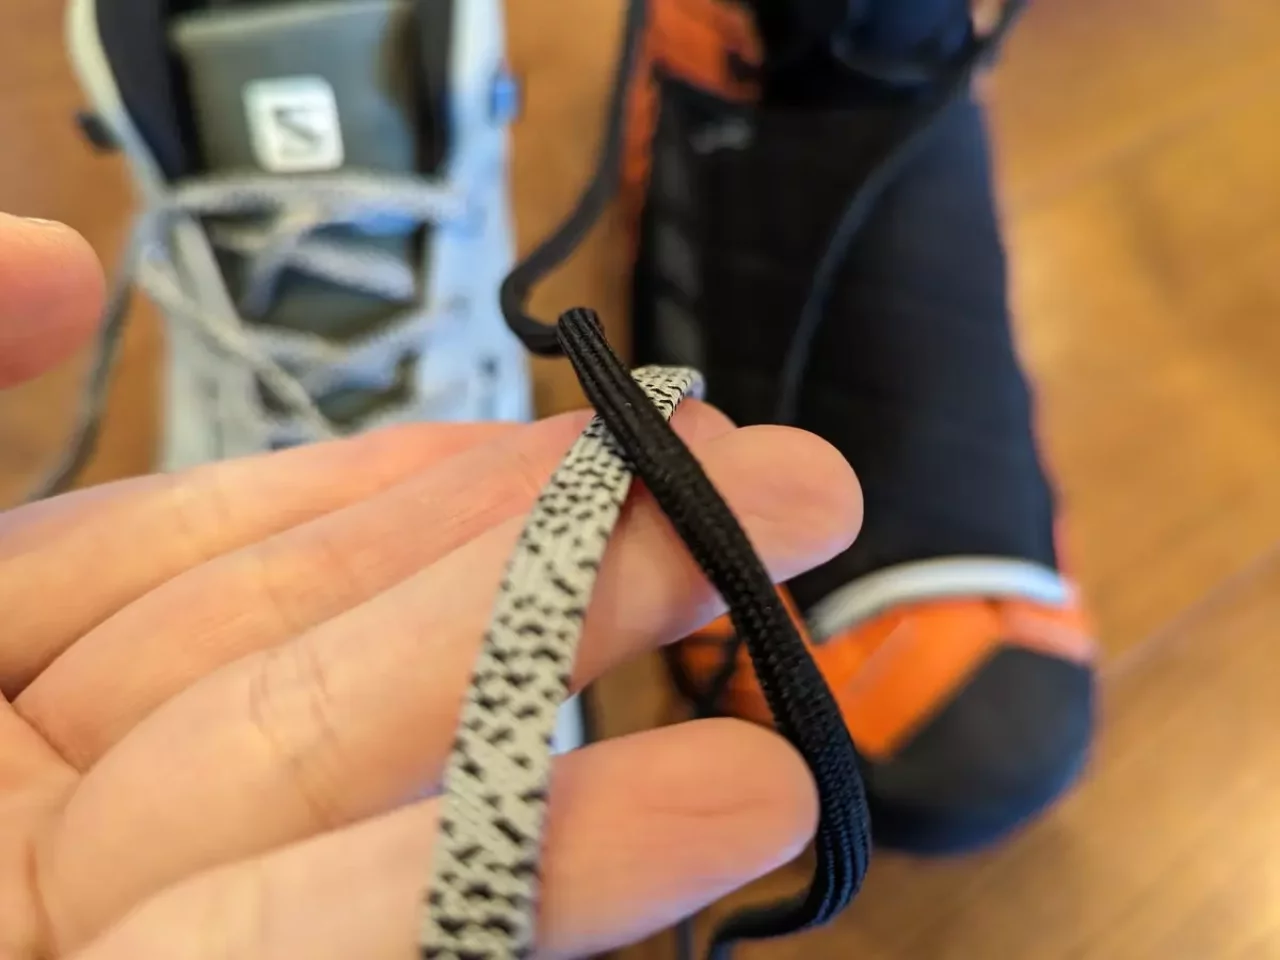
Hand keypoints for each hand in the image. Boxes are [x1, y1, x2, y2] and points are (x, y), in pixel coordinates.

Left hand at [0, 214, 862, 958]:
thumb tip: (69, 253)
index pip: (223, 551)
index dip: (425, 489)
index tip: (610, 443)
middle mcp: (46, 814)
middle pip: (334, 675)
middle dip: (556, 572)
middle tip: (770, 492)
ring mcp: (100, 934)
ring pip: (360, 801)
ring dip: (567, 716)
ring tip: (755, 622)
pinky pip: (321, 945)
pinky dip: (513, 883)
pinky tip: (705, 814)